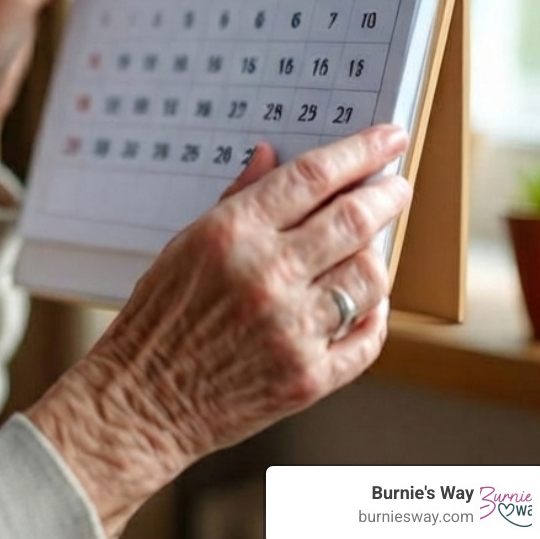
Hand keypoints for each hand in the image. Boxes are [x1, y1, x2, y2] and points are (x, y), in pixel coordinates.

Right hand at [27, 124, 411, 538]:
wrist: (142, 400)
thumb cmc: (157, 319)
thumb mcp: (184, 246)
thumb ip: (237, 200)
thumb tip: (271, 157)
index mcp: (231, 234)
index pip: (313, 177)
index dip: (360, 151)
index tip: (388, 138)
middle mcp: (267, 275)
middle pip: (354, 220)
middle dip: (388, 196)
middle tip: (398, 187)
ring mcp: (292, 328)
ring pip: (370, 276)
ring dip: (376, 256)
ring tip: (368, 250)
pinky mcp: (310, 375)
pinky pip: (367, 335)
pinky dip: (374, 314)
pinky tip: (365, 303)